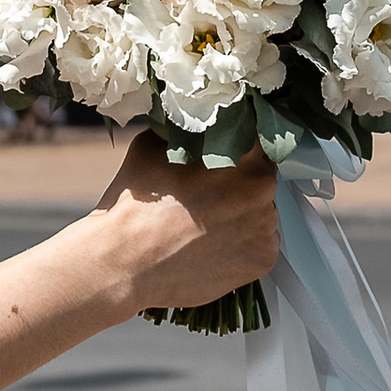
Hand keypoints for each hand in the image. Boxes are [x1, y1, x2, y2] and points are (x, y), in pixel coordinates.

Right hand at [89, 131, 280, 318]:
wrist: (123, 265)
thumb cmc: (134, 206)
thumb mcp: (151, 146)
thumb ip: (185, 132)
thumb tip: (193, 124)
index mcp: (239, 151)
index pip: (249, 138)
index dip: (230, 147)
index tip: (215, 159)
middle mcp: (262, 187)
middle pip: (258, 177)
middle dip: (236, 182)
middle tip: (205, 195)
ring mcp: (266, 226)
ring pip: (260, 212)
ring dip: (240, 214)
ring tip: (204, 224)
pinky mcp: (262, 258)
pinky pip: (259, 244)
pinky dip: (240, 244)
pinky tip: (210, 245)